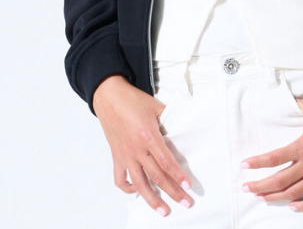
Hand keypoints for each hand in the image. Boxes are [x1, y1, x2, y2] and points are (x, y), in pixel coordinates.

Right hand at [92, 74, 193, 216]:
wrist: (109, 96)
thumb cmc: (133, 100)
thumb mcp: (156, 106)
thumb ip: (169, 119)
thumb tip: (182, 128)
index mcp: (148, 136)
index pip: (166, 161)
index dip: (178, 175)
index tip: (188, 186)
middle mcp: (136, 149)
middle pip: (157, 177)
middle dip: (173, 192)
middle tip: (186, 203)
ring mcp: (125, 155)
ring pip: (139, 184)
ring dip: (152, 200)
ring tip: (163, 211)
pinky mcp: (116, 156)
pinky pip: (120, 179)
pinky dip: (129, 189)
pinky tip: (138, 192)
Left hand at [240, 98, 302, 211]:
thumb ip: (298, 105)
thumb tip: (286, 98)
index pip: (274, 158)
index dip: (257, 163)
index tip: (244, 166)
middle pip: (280, 180)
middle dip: (260, 186)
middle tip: (246, 188)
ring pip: (294, 192)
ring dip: (275, 197)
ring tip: (261, 198)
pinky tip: (293, 207)